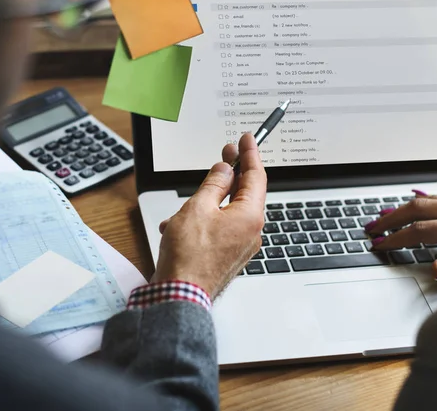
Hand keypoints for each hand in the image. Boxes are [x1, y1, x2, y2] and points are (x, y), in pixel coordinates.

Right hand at [152, 133, 266, 297]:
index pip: (256, 176)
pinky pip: (220, 228)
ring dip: (208, 202)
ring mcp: (241, 245)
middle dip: (231, 173)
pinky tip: (180, 225)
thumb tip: (224, 170)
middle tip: (226, 153)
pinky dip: (203, 221)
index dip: (250, 154)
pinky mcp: (229, 254)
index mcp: (250, 216)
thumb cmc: (189, 257)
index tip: (247, 139)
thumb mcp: (198, 207)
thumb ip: (213, 184)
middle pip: (245, 193)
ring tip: (186, 204)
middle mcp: (251, 231)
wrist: (180, 296)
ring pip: (228, 211)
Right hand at [366, 195, 436, 279]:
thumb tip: (432, 267)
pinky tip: (419, 200)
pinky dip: (425, 199)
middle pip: (417, 207)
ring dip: (404, 206)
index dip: (396, 238)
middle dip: (391, 216)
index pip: (420, 231)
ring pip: (430, 198)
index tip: (379, 243)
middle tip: (372, 225)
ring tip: (386, 214)